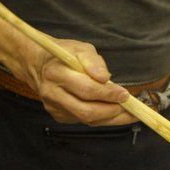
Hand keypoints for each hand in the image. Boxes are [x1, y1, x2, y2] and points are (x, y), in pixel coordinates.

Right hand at [0, 0, 132, 127]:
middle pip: (85, 110)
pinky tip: (112, 112)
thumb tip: (106, 78)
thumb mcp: (81, 48)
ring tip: (127, 113)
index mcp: (57, 72)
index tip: (125, 94)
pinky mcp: (57, 115)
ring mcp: (53, 107)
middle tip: (130, 109)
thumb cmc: (64, 54)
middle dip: (111, 111)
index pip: (86, 88)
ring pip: (85, 119)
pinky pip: (82, 120)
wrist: (39, 65)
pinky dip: (100, 118)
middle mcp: (52, 93)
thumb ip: (94, 61)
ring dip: (109, 118)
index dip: (108, 93)